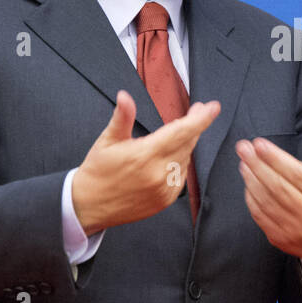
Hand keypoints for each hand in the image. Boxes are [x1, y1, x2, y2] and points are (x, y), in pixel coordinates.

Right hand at [71, 91, 220, 232]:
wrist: (88, 206)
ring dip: (186, 143)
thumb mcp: (107, 140)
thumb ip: (122, 117)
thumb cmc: (97, 171)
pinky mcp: (165, 200)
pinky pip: (181, 176)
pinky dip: (180, 162)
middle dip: (195, 125)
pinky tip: (171, 155)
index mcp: (145, 155)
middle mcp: (158, 174)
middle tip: (197, 110)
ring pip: (186, 159)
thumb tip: (125, 96)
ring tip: (178, 132)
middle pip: (188, 143)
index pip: (181, 132)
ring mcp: (164, 190)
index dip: (201, 119)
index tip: (213, 107)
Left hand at [235, 135, 301, 270]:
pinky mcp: (279, 238)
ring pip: (266, 201)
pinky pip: (260, 215)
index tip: (260, 144)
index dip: (276, 159)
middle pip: (278, 187)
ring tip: (243, 160)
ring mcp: (292, 229)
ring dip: (251, 179)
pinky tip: (247, 180)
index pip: (297, 175)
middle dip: (258, 165)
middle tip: (243, 147)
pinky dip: (251, 197)